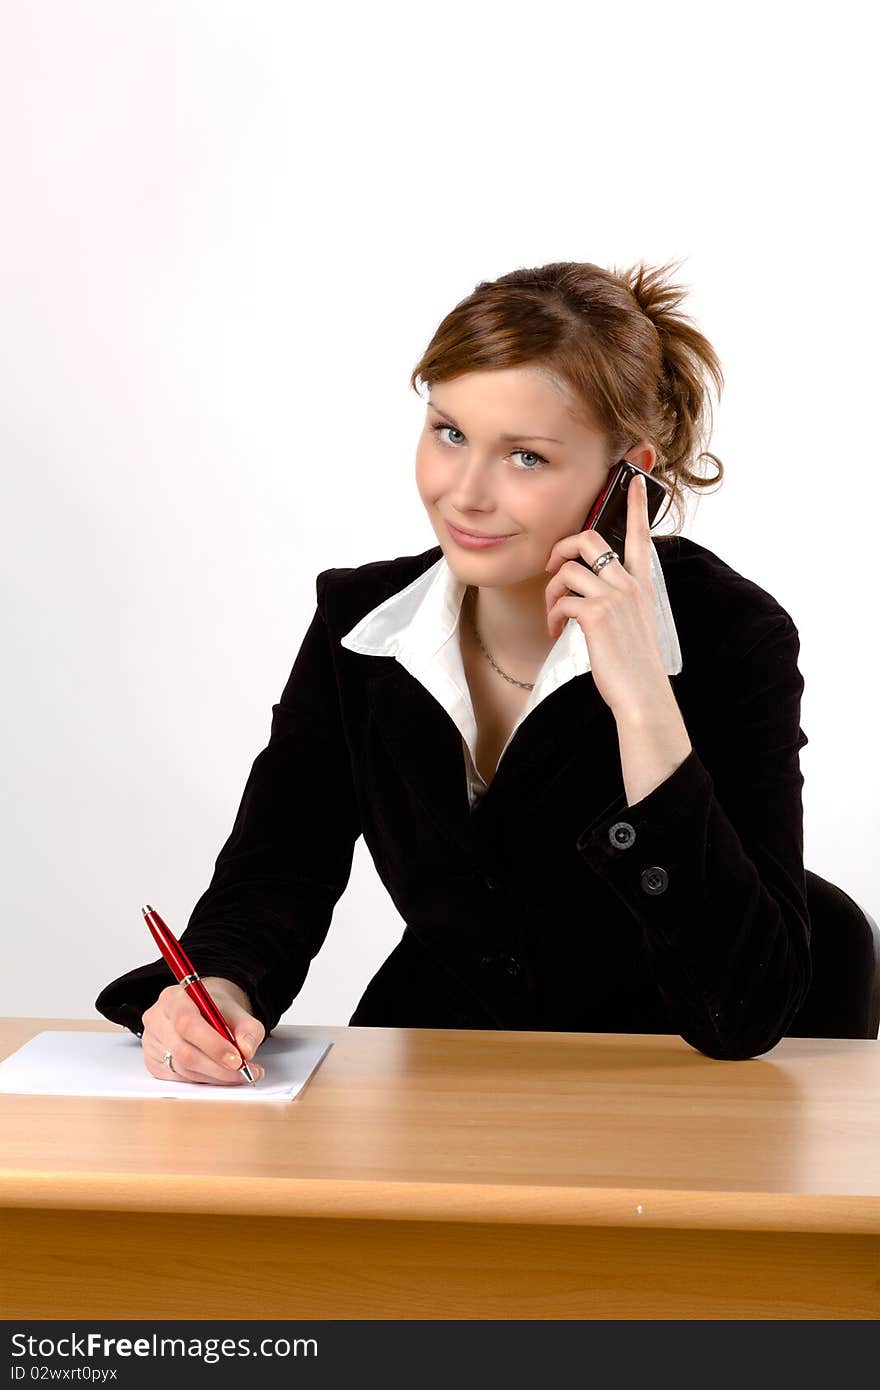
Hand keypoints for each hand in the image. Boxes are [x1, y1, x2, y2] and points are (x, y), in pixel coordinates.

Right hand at [141, 976, 265, 1084]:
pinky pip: (179, 1079)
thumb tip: (246, 1051)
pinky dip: (204, 1080)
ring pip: (183, 1070)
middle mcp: (157, 1019)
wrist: (204, 1010)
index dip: (213, 1045)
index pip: (188, 1023)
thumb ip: (248, 1029)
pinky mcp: (153, 1062)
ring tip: (239, 1075)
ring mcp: (151, 1042)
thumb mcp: (239, 1012)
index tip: (237, 1059)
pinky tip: (220, 1075)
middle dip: (218, 1068)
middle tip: (244, 1072)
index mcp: (174, 998)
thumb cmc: (216, 1010)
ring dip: (215, 1077)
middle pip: (184, 1052)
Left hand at [543, 473, 670, 721]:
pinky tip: (555, 633)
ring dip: (551, 593)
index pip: (640, 535)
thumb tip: (582, 592)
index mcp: (642, 584)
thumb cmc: (633, 665)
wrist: (642, 694)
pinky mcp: (596, 614)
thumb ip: (615, 600)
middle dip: (561, 547)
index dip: (636, 506)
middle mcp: (630, 584)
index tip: (634, 480)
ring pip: (567, 571)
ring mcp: (615, 597)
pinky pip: (561, 600)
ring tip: (554, 617)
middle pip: (588, 539)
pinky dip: (551, 617)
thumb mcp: (631, 624)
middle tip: (551, 567)